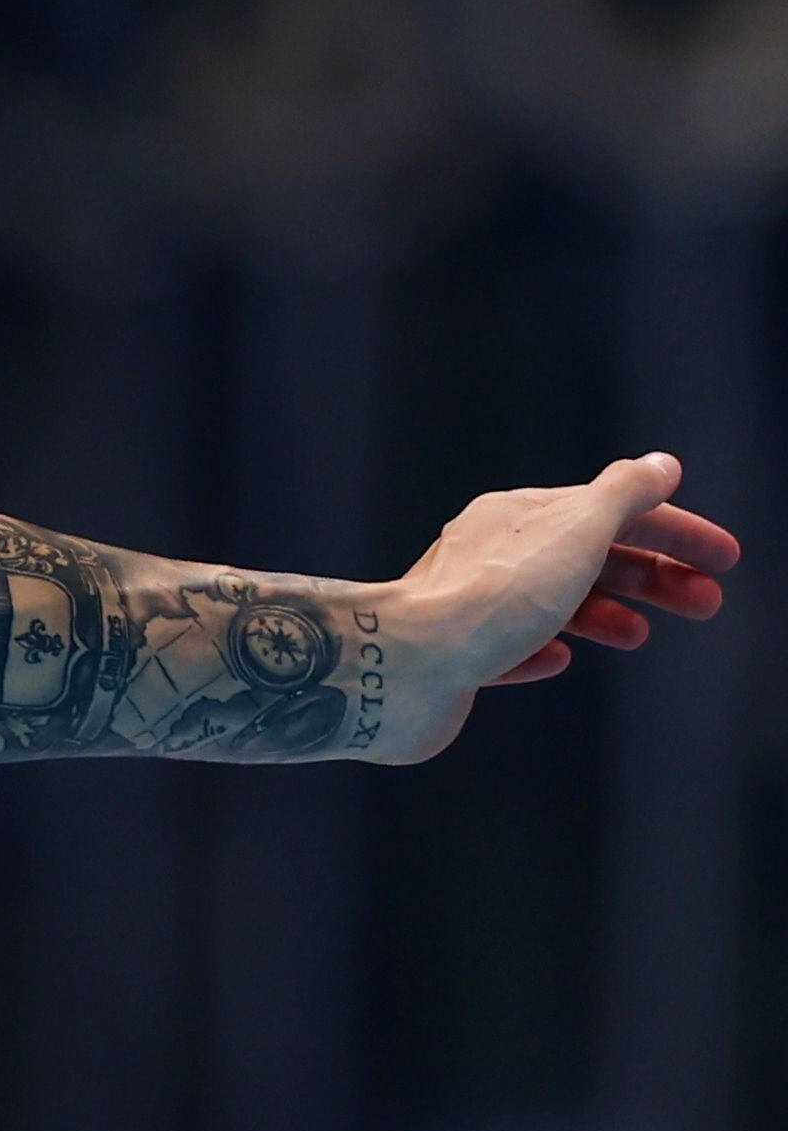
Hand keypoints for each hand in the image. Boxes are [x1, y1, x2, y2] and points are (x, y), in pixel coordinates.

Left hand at [386, 453, 737, 758]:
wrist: (404, 666)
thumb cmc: (492, 596)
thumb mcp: (576, 529)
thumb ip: (622, 494)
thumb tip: (661, 464)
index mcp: (518, 516)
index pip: (612, 511)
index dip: (676, 531)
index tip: (725, 561)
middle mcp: (487, 554)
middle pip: (586, 557)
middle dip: (652, 576)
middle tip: (705, 603)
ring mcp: (467, 607)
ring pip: (549, 603)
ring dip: (604, 613)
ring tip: (638, 636)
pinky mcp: (452, 660)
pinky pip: (504, 649)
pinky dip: (540, 650)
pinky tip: (559, 659)